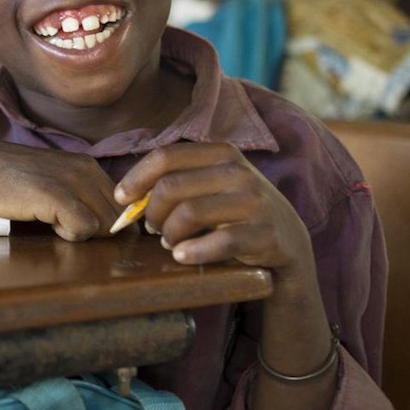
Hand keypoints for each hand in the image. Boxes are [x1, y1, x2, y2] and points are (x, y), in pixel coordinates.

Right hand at [0, 140, 119, 240]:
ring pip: (105, 226)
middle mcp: (87, 170)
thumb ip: (79, 195)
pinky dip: (69, 234)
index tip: (81, 225)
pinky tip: (46, 222)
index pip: (123, 205)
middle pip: (117, 218)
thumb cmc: (8, 178)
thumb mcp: (52, 179)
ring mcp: (73, 182)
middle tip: (62, 224)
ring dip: (81, 232)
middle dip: (96, 231)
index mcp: (88, 166)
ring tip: (52, 221)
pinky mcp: (57, 197)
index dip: (109, 223)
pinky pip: (84, 229)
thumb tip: (106, 225)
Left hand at [115, 142, 315, 277]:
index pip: (166, 156)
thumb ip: (175, 184)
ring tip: (171, 243)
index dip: (136, 178)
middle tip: (153, 229)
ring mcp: (256, 202)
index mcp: (222, 153)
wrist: (287, 245)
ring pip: (189, 213)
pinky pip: (219, 242)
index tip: (122, 200)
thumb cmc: (233, 215)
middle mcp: (240, 172)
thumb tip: (126, 198)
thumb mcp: (209, 188)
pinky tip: (182, 256)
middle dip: (152, 213)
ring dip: (169, 234)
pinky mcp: (266, 234)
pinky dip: (193, 252)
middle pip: (171, 187)